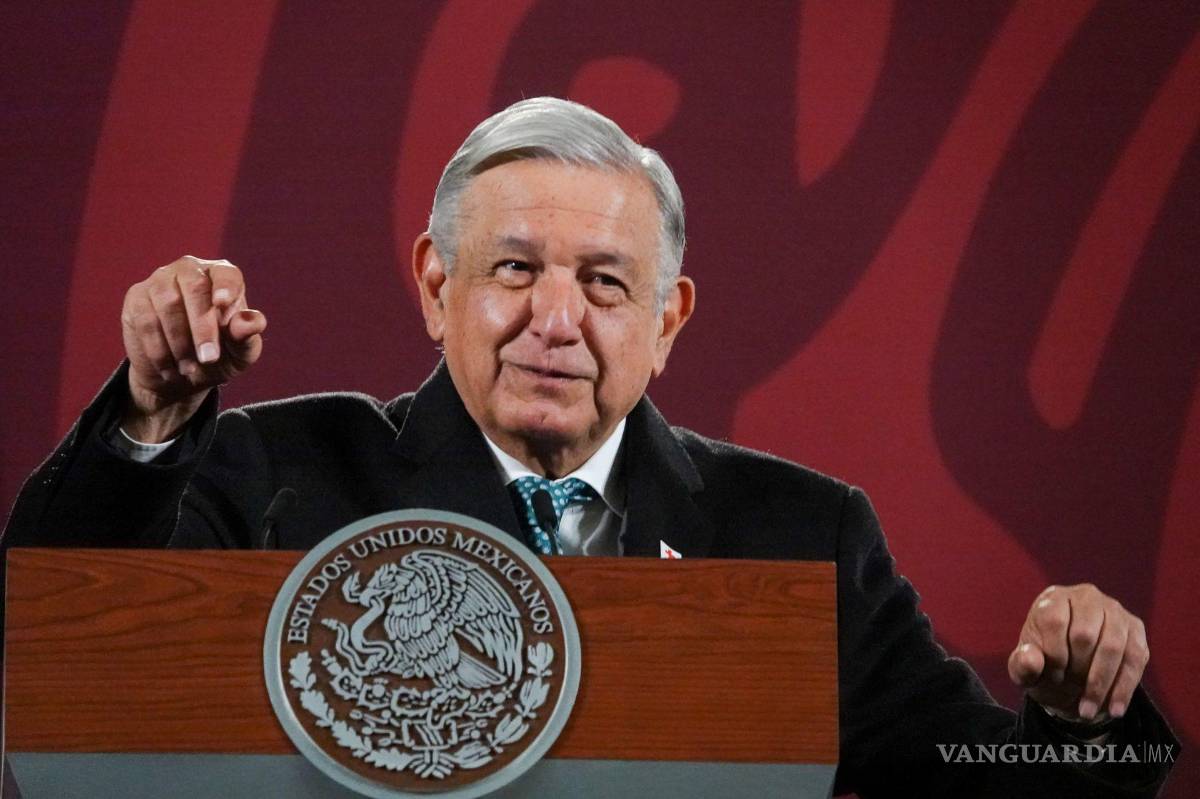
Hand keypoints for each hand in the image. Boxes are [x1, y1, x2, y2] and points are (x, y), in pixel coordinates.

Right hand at [120, 255, 266, 440]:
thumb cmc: (219, 356)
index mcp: (221, 276)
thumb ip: (247, 336)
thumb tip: (250, 321)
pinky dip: (159, 349)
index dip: (226, 287)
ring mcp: (160, 281)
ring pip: (168, 304)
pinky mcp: (136, 298)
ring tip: (190, 369)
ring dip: (180, 342)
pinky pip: (146, 321)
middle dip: (202, 327)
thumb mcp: (240, 353)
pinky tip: (170, 368)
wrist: (180, 374)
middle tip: (209, 359)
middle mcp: (189, 270)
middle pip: (195, 288)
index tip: (224, 304)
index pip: (226, 274)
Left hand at [1008, 583, 1148, 721]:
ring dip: (1100, 683)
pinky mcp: (1135, 629)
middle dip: (1077, 670)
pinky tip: (1114, 710)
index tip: (1053, 677)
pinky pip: (1135, 659)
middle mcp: (1086, 596)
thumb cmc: (1044, 664)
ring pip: (1114, 647)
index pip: (1054, 621)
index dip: (1054, 654)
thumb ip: (1021, 665)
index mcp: (1053, 599)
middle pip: (1085, 635)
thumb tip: (1032, 659)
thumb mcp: (1025, 669)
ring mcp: (1114, 610)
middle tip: (1068, 688)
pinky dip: (1124, 688)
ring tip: (1087, 711)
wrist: (1071, 674)